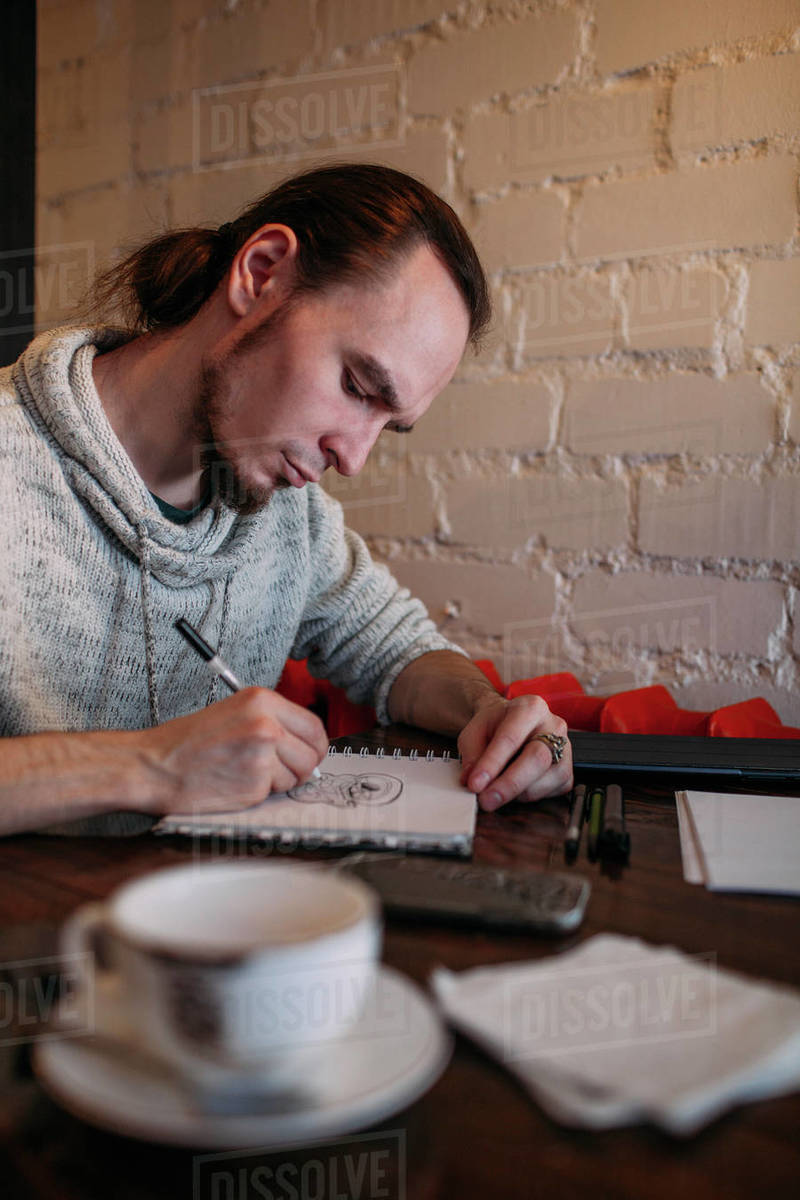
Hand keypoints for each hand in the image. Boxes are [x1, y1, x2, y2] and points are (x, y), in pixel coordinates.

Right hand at [135, 687, 328, 814]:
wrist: (154, 766)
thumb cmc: (187, 742)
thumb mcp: (233, 712)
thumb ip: (271, 722)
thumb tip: (306, 744)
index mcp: (262, 700)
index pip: (314, 726)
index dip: (314, 746)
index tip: (308, 754)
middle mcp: (266, 724)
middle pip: (312, 754)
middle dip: (301, 768)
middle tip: (278, 771)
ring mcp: (262, 755)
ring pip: (297, 777)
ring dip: (277, 782)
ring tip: (245, 773)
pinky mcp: (254, 784)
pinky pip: (274, 792)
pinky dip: (258, 793)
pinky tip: (234, 784)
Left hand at [457, 694, 572, 811]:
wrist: (512, 725)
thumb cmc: (496, 727)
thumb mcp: (475, 731)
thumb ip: (471, 754)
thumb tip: (471, 780)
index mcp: (530, 708)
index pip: (511, 738)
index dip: (492, 764)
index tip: (475, 784)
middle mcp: (554, 726)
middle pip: (537, 759)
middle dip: (509, 784)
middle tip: (486, 800)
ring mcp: (566, 751)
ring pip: (544, 780)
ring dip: (515, 794)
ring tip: (495, 791)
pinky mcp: (568, 774)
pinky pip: (549, 794)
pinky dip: (526, 798)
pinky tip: (514, 790)